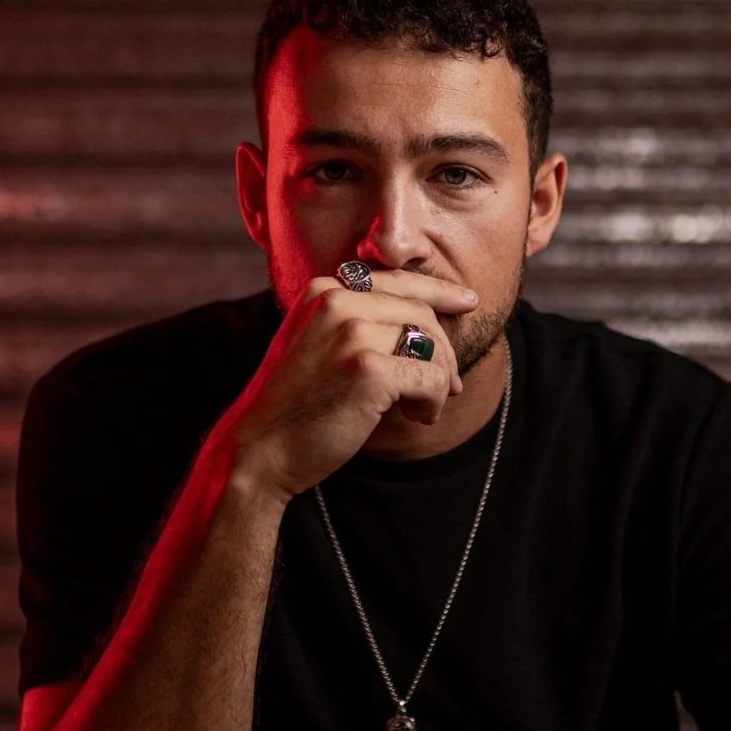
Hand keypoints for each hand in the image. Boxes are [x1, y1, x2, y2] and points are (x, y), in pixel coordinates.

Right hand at [214, 267, 479, 501]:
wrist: (261, 449)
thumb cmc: (296, 405)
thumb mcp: (318, 345)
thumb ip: (359, 322)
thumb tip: (431, 323)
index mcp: (323, 289)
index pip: (398, 281)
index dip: (440, 292)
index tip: (469, 301)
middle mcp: (336, 300)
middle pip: (421, 313)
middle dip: (444, 352)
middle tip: (446, 388)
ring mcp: (350, 332)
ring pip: (430, 346)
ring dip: (438, 382)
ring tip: (419, 409)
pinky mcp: (367, 368)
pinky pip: (430, 378)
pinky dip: (433, 402)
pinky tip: (416, 418)